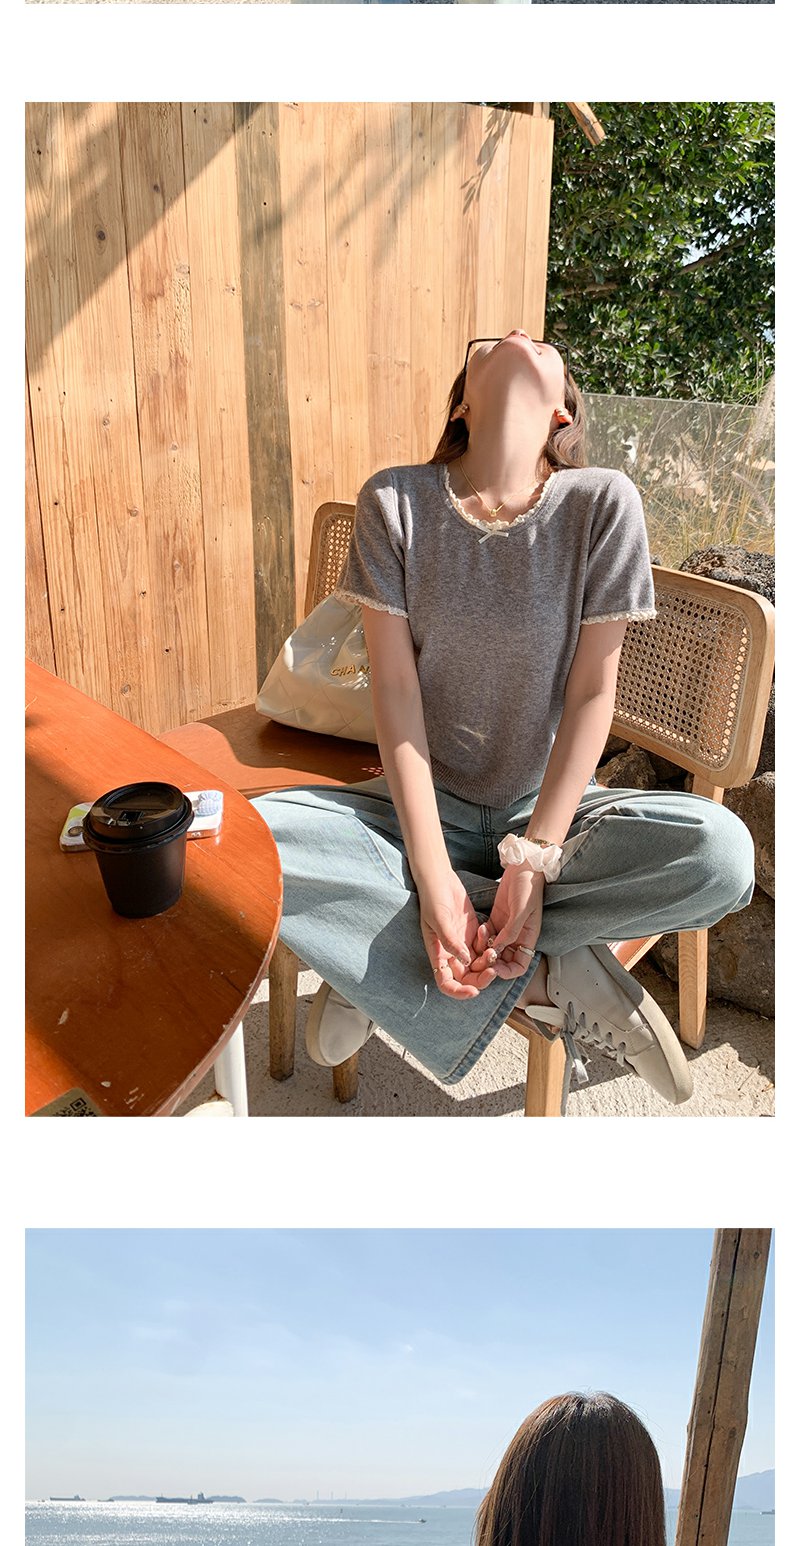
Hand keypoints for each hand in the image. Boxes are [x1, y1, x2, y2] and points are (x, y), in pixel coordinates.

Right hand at [417, 868, 498, 997]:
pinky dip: (487, 945)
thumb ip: (451, 941)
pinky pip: (482, 948)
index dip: (459, 992)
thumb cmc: (433, 899)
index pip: (446, 983)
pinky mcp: (471, 934)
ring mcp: (462, 944)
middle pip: (466, 977)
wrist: (439, 880)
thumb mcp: (439, 919)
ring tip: (492, 950)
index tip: (474, 991)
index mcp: (438, 954)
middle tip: (493, 971)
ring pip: (477, 964)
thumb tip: (465, 961)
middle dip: (480, 979)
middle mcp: (450, 954)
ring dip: (487, 962)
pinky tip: (485, 931)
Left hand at [471, 867, 544, 979]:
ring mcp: (505, 928)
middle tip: (482, 957)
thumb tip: (499, 949)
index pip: (519, 966)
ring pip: (494, 949)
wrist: (523, 867)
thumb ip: (511, 931)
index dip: (508, 971)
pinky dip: (482, 936)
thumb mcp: (521, 910)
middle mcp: (517, 937)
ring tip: (481, 940)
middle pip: (504, 960)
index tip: (495, 968)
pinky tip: (481, 929)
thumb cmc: (528, 886)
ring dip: (485, 949)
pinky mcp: (496, 919)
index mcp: (528, 938)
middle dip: (493, 962)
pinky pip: (487, 935)